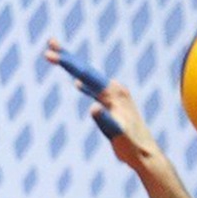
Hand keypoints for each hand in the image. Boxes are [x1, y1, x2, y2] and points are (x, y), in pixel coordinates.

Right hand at [44, 38, 161, 169]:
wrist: (147, 155)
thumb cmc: (132, 146)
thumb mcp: (117, 134)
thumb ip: (105, 120)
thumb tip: (94, 108)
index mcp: (114, 93)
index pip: (85, 74)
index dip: (66, 63)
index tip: (49, 54)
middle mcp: (115, 90)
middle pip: (86, 69)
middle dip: (67, 56)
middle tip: (50, 42)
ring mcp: (115, 96)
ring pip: (90, 78)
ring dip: (74, 67)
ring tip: (60, 57)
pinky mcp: (114, 105)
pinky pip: (95, 91)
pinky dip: (84, 85)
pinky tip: (77, 85)